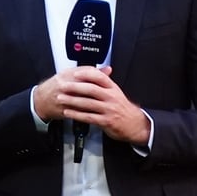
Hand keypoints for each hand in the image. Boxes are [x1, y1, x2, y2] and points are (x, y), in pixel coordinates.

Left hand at [35, 66, 149, 144]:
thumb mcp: (116, 92)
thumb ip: (104, 82)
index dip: (87, 74)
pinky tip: (68, 112)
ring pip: (88, 103)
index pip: (99, 77)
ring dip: (72, 100)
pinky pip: (88, 117)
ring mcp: (108, 109)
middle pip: (91, 89)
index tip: (75, 73)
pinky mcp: (106, 121)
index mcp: (112, 88)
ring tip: (61, 98)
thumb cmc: (122, 107)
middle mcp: (111, 97)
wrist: (135, 124)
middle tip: (62, 86)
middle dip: (75, 87)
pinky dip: (76, 114)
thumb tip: (93, 71)